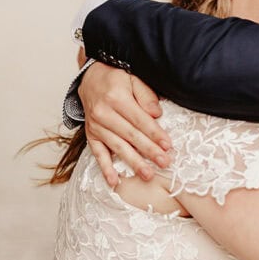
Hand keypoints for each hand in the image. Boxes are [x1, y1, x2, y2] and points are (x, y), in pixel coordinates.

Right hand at [78, 62, 170, 184]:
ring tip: (147, 174)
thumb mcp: (134, 78)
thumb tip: (156, 114)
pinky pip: (98, 154)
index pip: (139, 119)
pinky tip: (114, 181)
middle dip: (149, 150)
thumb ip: (146, 95)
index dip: (154, 133)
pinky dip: (105, 168)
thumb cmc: (116, 78)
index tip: (167, 145)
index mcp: (117, 98)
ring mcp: (96, 126)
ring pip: (117, 147)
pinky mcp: (91, 135)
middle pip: (130, 135)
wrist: (90, 77)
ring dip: (133, 162)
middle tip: (164, 162)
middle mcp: (103, 113)